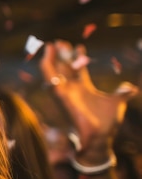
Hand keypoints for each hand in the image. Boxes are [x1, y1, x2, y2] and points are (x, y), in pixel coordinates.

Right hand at [39, 40, 137, 161]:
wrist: (101, 137)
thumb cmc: (107, 122)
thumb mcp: (117, 101)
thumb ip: (122, 93)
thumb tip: (132, 88)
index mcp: (84, 88)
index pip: (78, 69)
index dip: (78, 57)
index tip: (79, 46)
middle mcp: (72, 88)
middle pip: (64, 67)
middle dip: (63, 54)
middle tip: (61, 42)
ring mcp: (65, 91)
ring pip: (54, 70)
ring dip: (52, 57)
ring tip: (52, 44)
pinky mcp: (61, 94)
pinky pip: (50, 78)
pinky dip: (47, 66)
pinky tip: (46, 55)